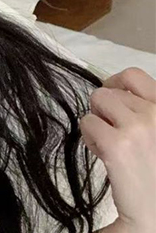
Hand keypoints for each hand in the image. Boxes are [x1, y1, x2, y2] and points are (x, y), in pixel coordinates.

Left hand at [79, 67, 155, 232]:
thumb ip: (144, 112)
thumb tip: (112, 88)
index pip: (134, 76)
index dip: (115, 83)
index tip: (111, 98)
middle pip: (108, 92)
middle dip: (105, 112)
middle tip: (115, 137)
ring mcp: (139, 127)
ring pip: (95, 103)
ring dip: (96, 123)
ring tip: (111, 145)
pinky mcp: (118, 144)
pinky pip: (87, 123)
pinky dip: (90, 138)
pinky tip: (105, 156)